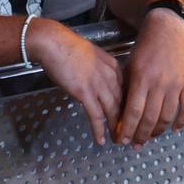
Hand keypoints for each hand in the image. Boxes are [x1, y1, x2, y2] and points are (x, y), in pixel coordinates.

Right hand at [26, 18, 124, 145]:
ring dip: (115, 128)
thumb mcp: (93, 57)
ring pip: (112, 111)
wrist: (54, 43)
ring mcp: (98, 84)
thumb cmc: (68, 48)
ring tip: (117, 140)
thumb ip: (101, 71)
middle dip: (126, 120)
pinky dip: (99, 129)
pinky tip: (100, 139)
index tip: (129, 116)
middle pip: (123, 102)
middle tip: (126, 133)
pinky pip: (96, 116)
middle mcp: (110, 76)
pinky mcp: (85, 92)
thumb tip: (100, 84)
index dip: (128, 105)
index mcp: (113, 66)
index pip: (127, 90)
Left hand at [115, 10, 183, 146]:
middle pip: (150, 118)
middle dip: (141, 136)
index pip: (134, 112)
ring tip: (151, 137)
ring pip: (168, 117)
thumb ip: (128, 89)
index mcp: (142, 78)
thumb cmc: (145, 47)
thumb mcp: (129, 66)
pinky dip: (182, 121)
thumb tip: (122, 114)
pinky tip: (175, 129)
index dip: (128, 130)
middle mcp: (159, 83)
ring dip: (158, 131)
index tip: (122, 140)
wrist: (166, 28)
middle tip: (136, 144)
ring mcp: (176, 84)